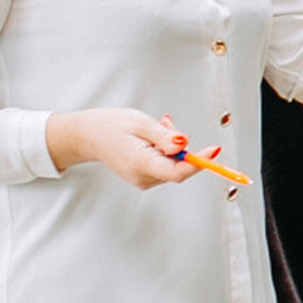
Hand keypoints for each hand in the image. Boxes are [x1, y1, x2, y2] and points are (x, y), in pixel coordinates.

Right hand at [46, 108, 192, 189]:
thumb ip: (165, 136)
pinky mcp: (145, 176)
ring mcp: (143, 179)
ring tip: (155, 129)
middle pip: (179, 166)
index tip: (214, 151)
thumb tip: (185, 145)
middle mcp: (143, 176)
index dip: (200, 162)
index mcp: (141, 163)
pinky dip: (166, 150)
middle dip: (181, 146)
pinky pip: (166, 164)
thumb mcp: (140, 124)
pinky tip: (154, 138)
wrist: (87, 135)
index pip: (178, 171)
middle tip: (167, 125)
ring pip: (174, 164)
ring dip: (173, 146)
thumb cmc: (110, 126)